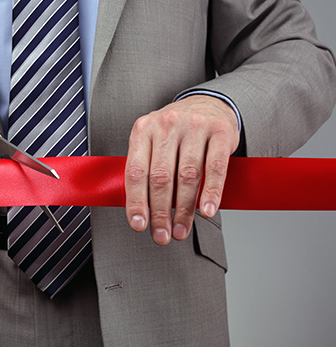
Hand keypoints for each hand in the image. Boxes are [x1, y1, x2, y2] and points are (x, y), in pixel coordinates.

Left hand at [125, 95, 239, 244]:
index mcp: (143, 130)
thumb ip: (145, 169)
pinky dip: (211, 193)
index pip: (135, 171)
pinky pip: (215, 168)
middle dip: (160, 212)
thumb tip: (139, 211)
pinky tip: (207, 211)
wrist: (207, 103)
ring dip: (184, 209)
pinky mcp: (220, 131)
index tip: (138, 225)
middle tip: (162, 235)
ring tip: (181, 230)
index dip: (136, 202)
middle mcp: (166, 125)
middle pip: (161, 177)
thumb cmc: (175, 132)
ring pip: (187, 176)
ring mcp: (194, 126)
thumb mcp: (153, 141)